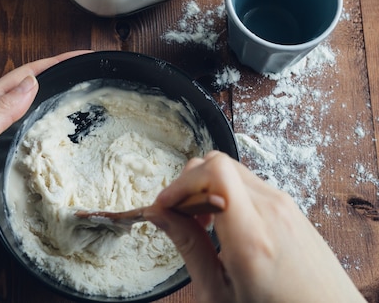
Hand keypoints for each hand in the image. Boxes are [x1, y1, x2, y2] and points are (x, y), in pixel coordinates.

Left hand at [0, 51, 89, 302]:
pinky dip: (47, 126)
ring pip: (31, 108)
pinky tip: (62, 135)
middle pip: (29, 86)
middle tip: (89, 76)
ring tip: (83, 100)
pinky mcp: (1, 156)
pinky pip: (30, 132)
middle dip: (58, 76)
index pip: (24, 73)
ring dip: (54, 100)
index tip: (83, 56)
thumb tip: (32, 82)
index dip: (54, 62)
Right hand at [145, 152, 364, 302]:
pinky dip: (228, 193)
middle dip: (190, 183)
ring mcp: (286, 204)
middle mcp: (272, 209)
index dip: (182, 181)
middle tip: (178, 215)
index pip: (215, 171)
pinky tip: (225, 225)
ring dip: (208, 187)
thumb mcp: (219, 294)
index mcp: (252, 235)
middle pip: (219, 164)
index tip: (165, 204)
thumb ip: (189, 247)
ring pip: (233, 170)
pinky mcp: (292, 207)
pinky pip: (251, 184)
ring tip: (201, 224)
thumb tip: (160, 213)